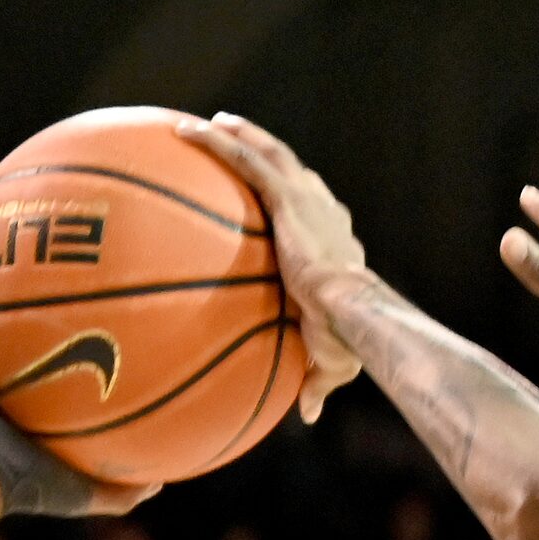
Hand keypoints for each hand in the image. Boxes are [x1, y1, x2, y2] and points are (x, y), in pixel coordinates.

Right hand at [0, 244, 155, 518]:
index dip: (58, 340)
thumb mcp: (87, 490)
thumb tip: (163, 480)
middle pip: (8, 331)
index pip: (42, 364)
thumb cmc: (30, 490)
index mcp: (22, 407)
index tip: (86, 310)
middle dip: (20, 297)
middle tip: (42, 261)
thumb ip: (125, 489)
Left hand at [175, 113, 366, 421]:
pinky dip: (217, 141)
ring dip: (242, 134)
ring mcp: (307, 198)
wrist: (351, 311)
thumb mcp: (330, 362)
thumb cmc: (348, 339)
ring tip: (214, 123)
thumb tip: (307, 416)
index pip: (317, 217)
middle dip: (270, 156)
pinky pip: (246, 159)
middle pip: (294, 174)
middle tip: (245, 145)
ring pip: (270, 153)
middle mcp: (326, 212)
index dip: (301, 205)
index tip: (281, 202)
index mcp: (337, 244)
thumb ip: (314, 382)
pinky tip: (187, 130)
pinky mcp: (288, 195)